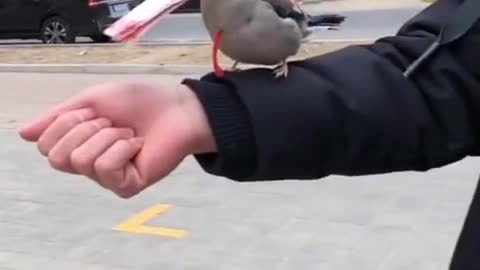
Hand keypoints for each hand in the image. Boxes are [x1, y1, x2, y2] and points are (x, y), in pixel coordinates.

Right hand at [18, 81, 215, 197]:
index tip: (94, 111)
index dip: (65, 122)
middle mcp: (88, 165)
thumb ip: (58, 118)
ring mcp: (107, 179)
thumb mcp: (91, 101)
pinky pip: (105, 167)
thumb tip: (23, 134)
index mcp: (77, 144)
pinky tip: (137, 144)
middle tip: (111, 123)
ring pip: (81, 161)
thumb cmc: (138, 102)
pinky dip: (121, 147)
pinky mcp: (126, 187)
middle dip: (83, 129)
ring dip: (107, 136)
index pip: (44, 145)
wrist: (175, 108)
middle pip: (56, 158)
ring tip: (128, 133)